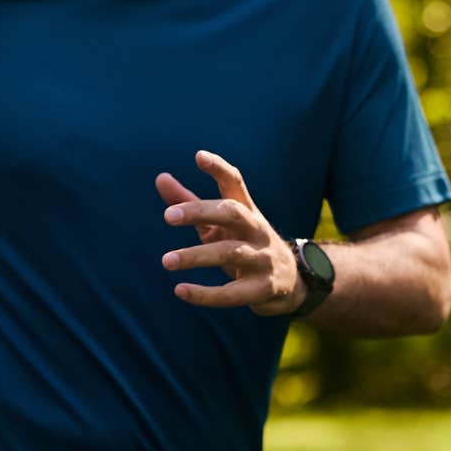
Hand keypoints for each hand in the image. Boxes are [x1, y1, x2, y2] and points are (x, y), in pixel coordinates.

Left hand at [157, 150, 301, 315]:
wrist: (290, 283)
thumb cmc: (244, 244)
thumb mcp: (219, 224)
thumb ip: (189, 202)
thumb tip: (160, 177)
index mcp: (246, 210)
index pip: (235, 182)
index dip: (219, 168)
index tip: (199, 156)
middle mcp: (257, 229)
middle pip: (232, 213)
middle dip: (200, 211)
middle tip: (168, 216)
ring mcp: (262, 258)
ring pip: (230, 253)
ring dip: (196, 256)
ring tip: (166, 261)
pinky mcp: (262, 289)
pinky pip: (233, 293)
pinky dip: (206, 294)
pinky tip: (180, 290)